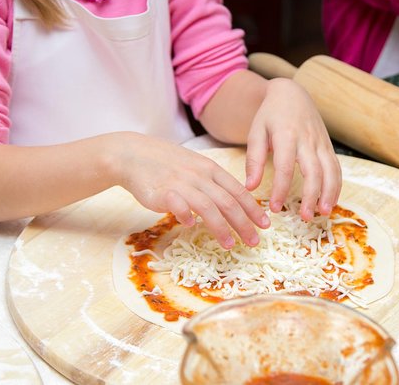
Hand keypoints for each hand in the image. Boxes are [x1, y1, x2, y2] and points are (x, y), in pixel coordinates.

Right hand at [113, 133, 269, 248]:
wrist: (134, 154)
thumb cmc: (166, 164)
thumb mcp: (195, 167)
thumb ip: (213, 183)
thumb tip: (232, 204)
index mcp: (210, 169)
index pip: (238, 191)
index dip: (253, 209)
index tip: (265, 224)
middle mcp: (199, 176)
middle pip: (228, 201)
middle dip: (244, 223)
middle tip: (254, 241)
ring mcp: (181, 183)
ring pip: (208, 206)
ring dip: (221, 227)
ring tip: (230, 244)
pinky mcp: (162, 192)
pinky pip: (178, 204)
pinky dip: (186, 215)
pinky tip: (189, 226)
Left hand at [244, 78, 341, 219]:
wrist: (291, 94)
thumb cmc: (270, 115)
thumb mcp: (256, 132)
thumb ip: (253, 159)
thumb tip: (249, 187)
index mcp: (286, 135)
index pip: (285, 167)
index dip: (281, 189)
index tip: (275, 208)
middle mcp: (307, 140)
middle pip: (314, 171)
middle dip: (311, 196)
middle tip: (304, 217)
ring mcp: (321, 143)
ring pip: (331, 170)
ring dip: (329, 193)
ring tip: (322, 213)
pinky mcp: (328, 146)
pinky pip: (336, 168)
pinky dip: (336, 186)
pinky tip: (330, 202)